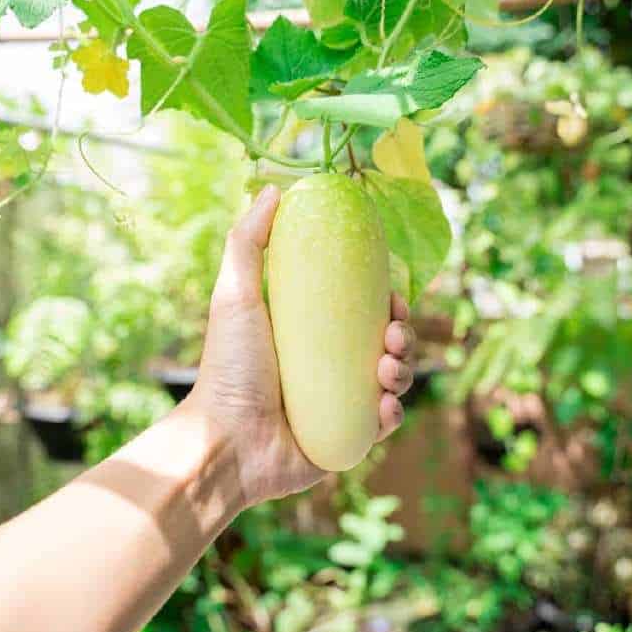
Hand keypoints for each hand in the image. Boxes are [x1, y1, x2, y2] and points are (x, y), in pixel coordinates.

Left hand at [184, 184, 415, 505]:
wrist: (226, 441)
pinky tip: (384, 405)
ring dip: (405, 370)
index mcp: (310, 335)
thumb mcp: (235, 294)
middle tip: (395, 334)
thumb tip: (274, 189)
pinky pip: (384, 423)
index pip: (362, 311)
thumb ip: (248, 241)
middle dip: (404, 335)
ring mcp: (338, 405)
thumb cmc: (227, 368)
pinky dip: (392, 413)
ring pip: (394, 381)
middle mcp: (327, 368)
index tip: (394, 296)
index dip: (386, 302)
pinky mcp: (345, 440)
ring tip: (388, 370)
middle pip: (387, 344)